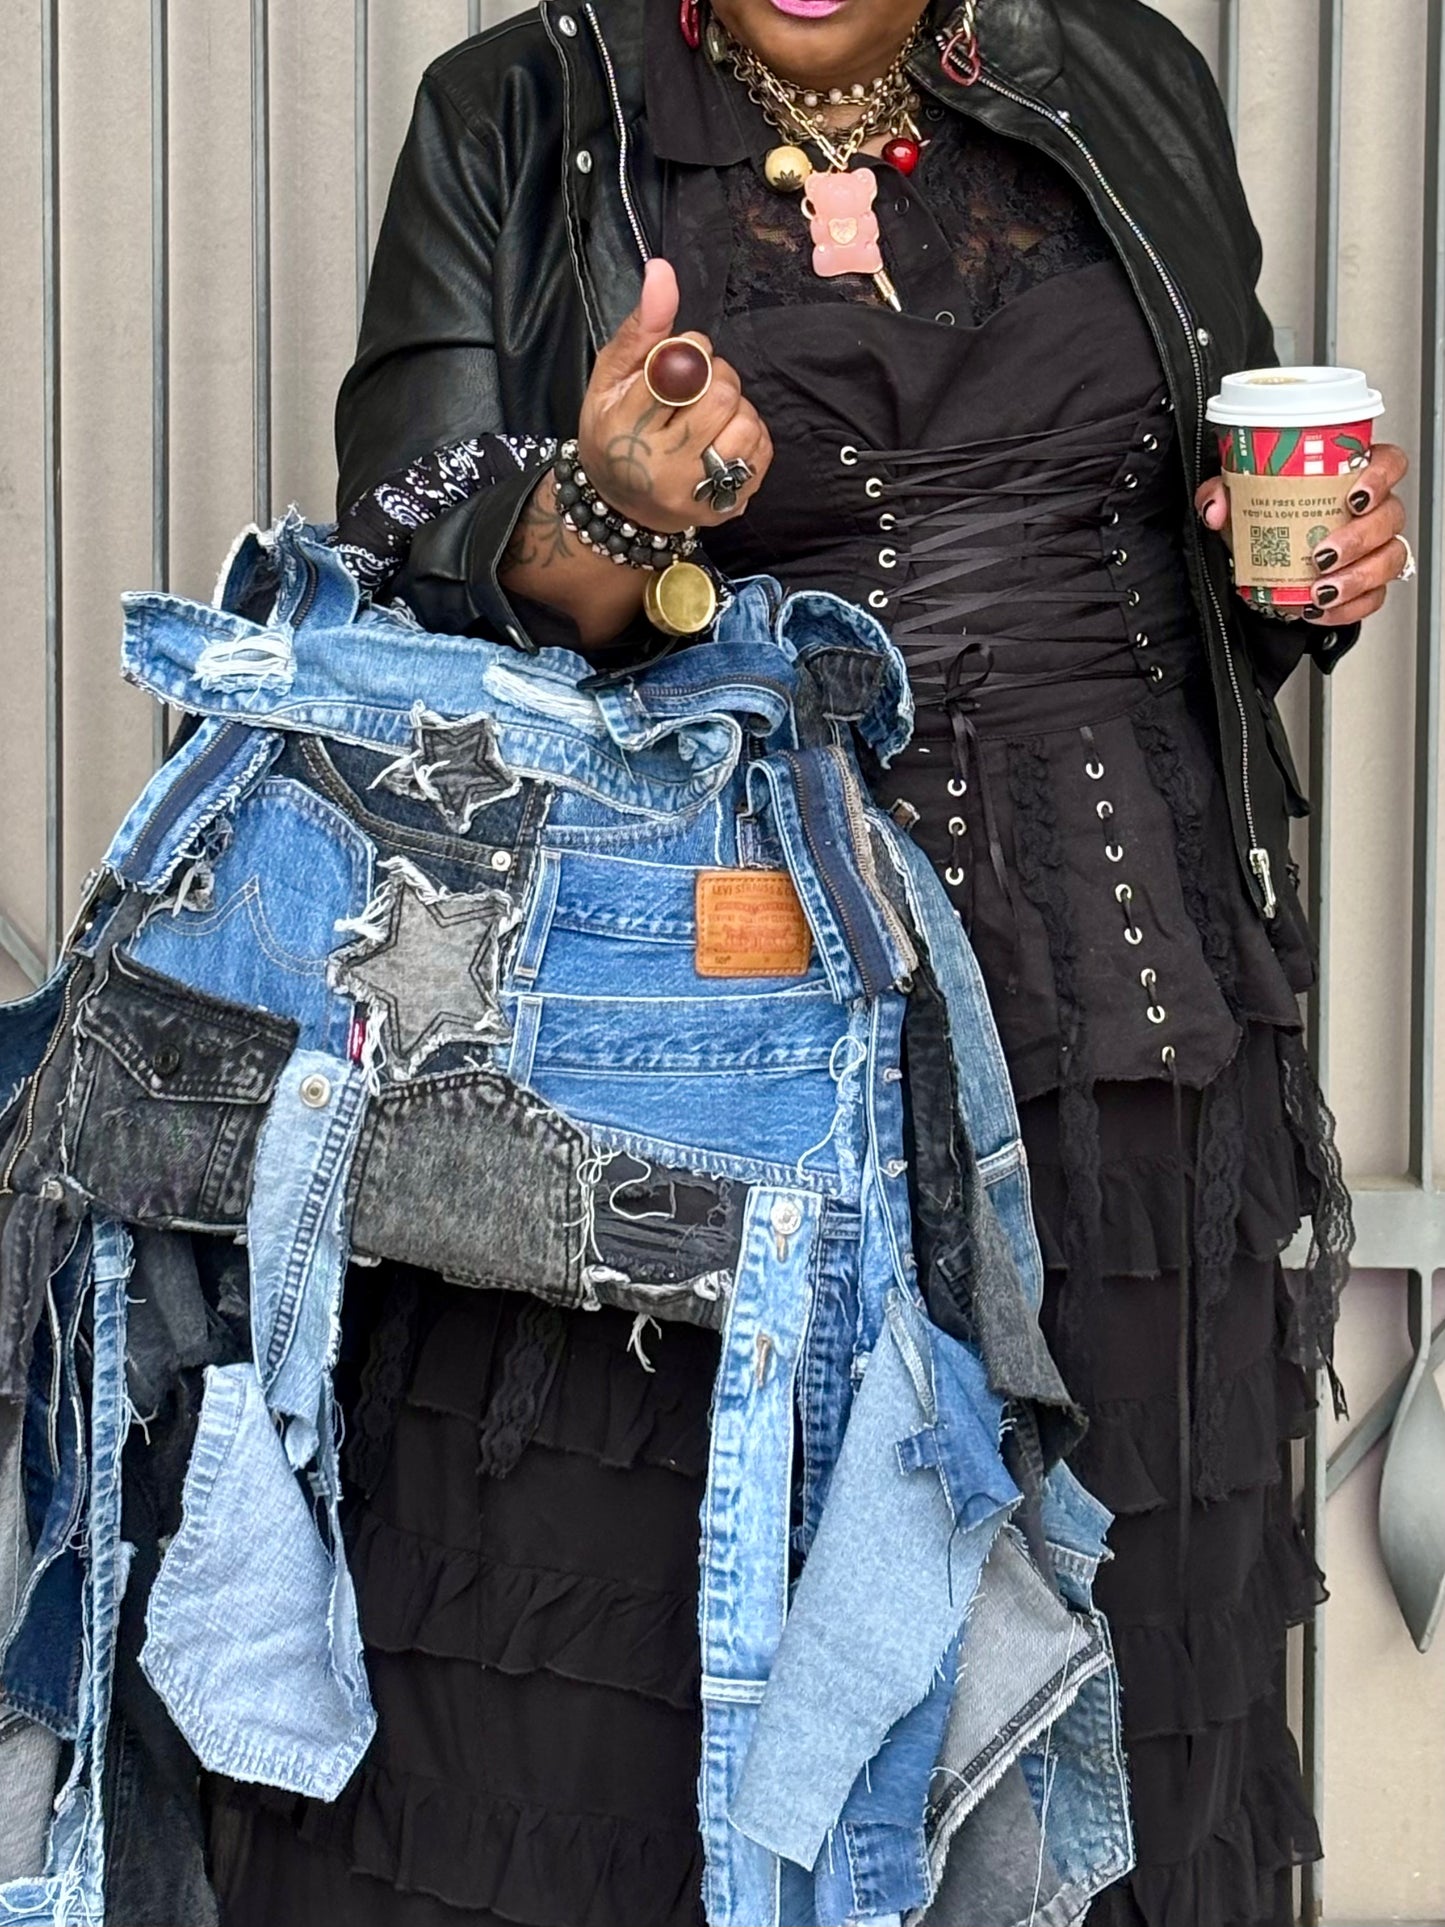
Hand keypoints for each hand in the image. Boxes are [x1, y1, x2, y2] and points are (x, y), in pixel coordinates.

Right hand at [577, 258, 772, 532]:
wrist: (622, 507)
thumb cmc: (613, 431)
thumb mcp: (611, 376)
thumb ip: (642, 326)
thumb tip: (663, 270)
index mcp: (625, 429)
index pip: (679, 369)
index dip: (690, 351)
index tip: (681, 359)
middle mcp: (662, 467)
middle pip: (721, 394)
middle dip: (717, 375)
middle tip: (698, 385)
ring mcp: (696, 493)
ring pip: (746, 422)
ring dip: (735, 406)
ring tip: (711, 413)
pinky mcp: (725, 506)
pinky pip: (760, 452)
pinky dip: (748, 433)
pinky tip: (724, 437)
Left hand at [1195, 441, 1411, 625]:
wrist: (1263, 564)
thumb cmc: (1270, 519)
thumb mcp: (1241, 501)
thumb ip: (1222, 493)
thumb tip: (1216, 508)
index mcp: (1353, 476)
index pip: (1389, 463)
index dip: (1381, 477)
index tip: (1355, 496)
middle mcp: (1373, 510)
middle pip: (1390, 517)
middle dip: (1360, 539)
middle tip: (1323, 555)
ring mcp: (1377, 548)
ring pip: (1389, 559)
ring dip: (1357, 577)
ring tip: (1321, 590)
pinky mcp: (1370, 585)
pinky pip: (1374, 598)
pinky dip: (1348, 609)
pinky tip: (1321, 609)